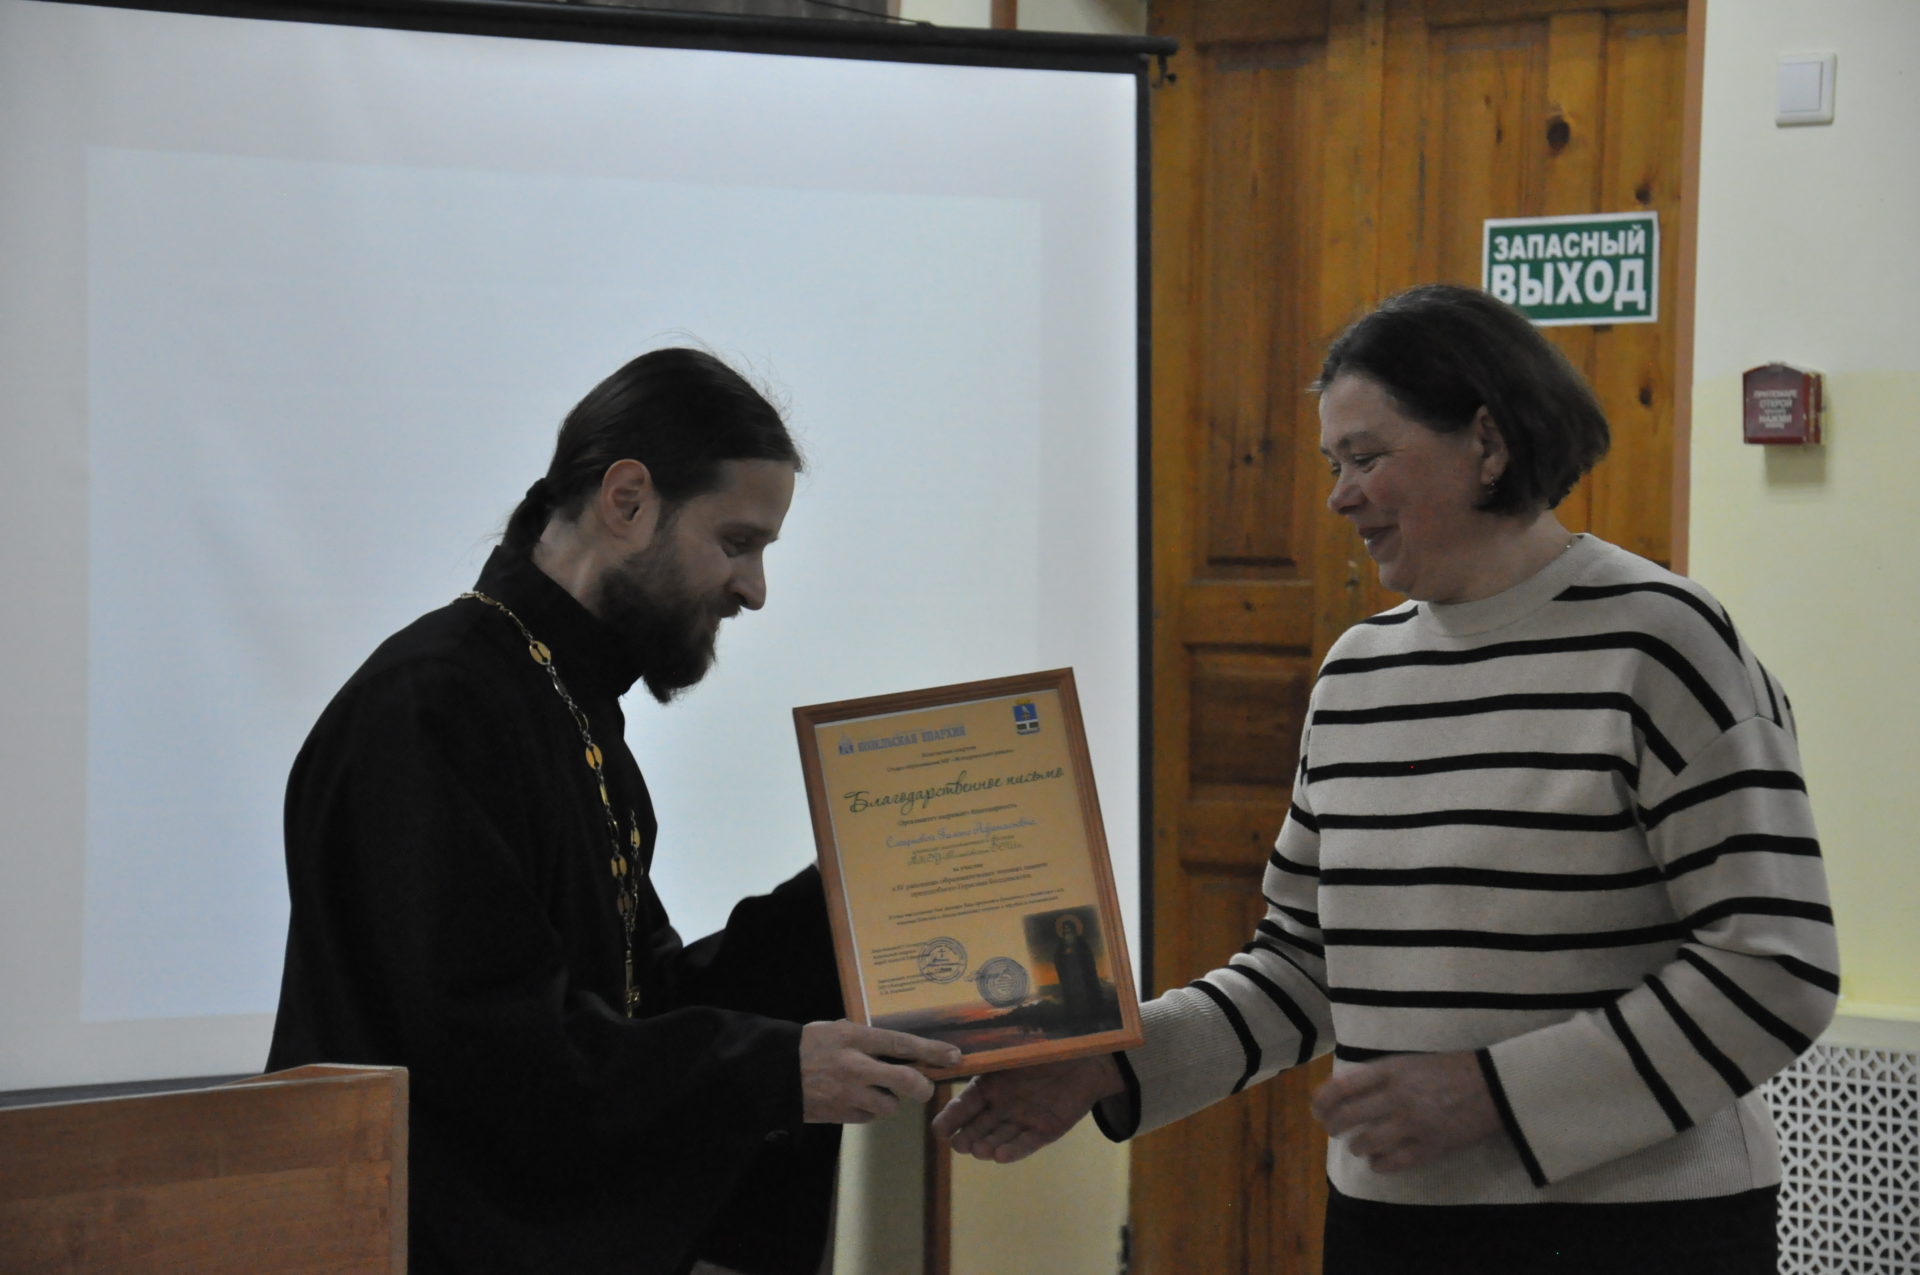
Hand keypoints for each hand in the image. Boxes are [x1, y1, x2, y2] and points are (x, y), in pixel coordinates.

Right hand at [799, 1020, 960, 1123]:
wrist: (773, 1072)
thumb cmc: (807, 1046)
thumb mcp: (835, 1029)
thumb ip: (865, 1036)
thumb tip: (898, 1045)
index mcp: (855, 1038)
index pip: (902, 1044)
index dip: (932, 1051)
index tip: (954, 1056)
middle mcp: (855, 1065)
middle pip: (905, 1081)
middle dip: (922, 1087)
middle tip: (924, 1087)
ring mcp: (848, 1093)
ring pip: (889, 1105)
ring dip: (889, 1100)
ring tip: (874, 1090)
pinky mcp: (841, 1114)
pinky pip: (869, 1117)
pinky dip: (869, 1110)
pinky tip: (856, 1100)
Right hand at [930, 1053, 1124, 1162]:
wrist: (1090, 1057)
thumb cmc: (1050, 1046)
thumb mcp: (1017, 1045)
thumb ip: (994, 1051)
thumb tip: (962, 1043)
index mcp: (991, 1084)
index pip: (965, 1104)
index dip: (951, 1117)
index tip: (938, 1130)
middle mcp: (1003, 1105)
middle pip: (979, 1126)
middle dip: (968, 1137)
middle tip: (960, 1145)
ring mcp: (1023, 1119)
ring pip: (1000, 1137)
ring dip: (989, 1146)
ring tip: (980, 1151)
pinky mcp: (1045, 1130)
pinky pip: (1027, 1143)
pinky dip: (1014, 1150)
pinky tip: (1000, 1156)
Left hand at [1309, 1050, 1501, 1173]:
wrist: (1493, 1085)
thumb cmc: (1449, 1069)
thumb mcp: (1409, 1062)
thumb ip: (1379, 1075)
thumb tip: (1345, 1091)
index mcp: (1390, 1071)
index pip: (1341, 1087)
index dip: (1322, 1101)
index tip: (1316, 1109)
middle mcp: (1396, 1097)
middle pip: (1347, 1117)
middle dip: (1333, 1126)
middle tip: (1333, 1130)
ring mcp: (1413, 1124)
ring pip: (1366, 1143)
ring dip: (1356, 1146)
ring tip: (1359, 1145)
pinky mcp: (1430, 1147)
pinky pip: (1393, 1162)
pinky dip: (1379, 1164)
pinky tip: (1378, 1161)